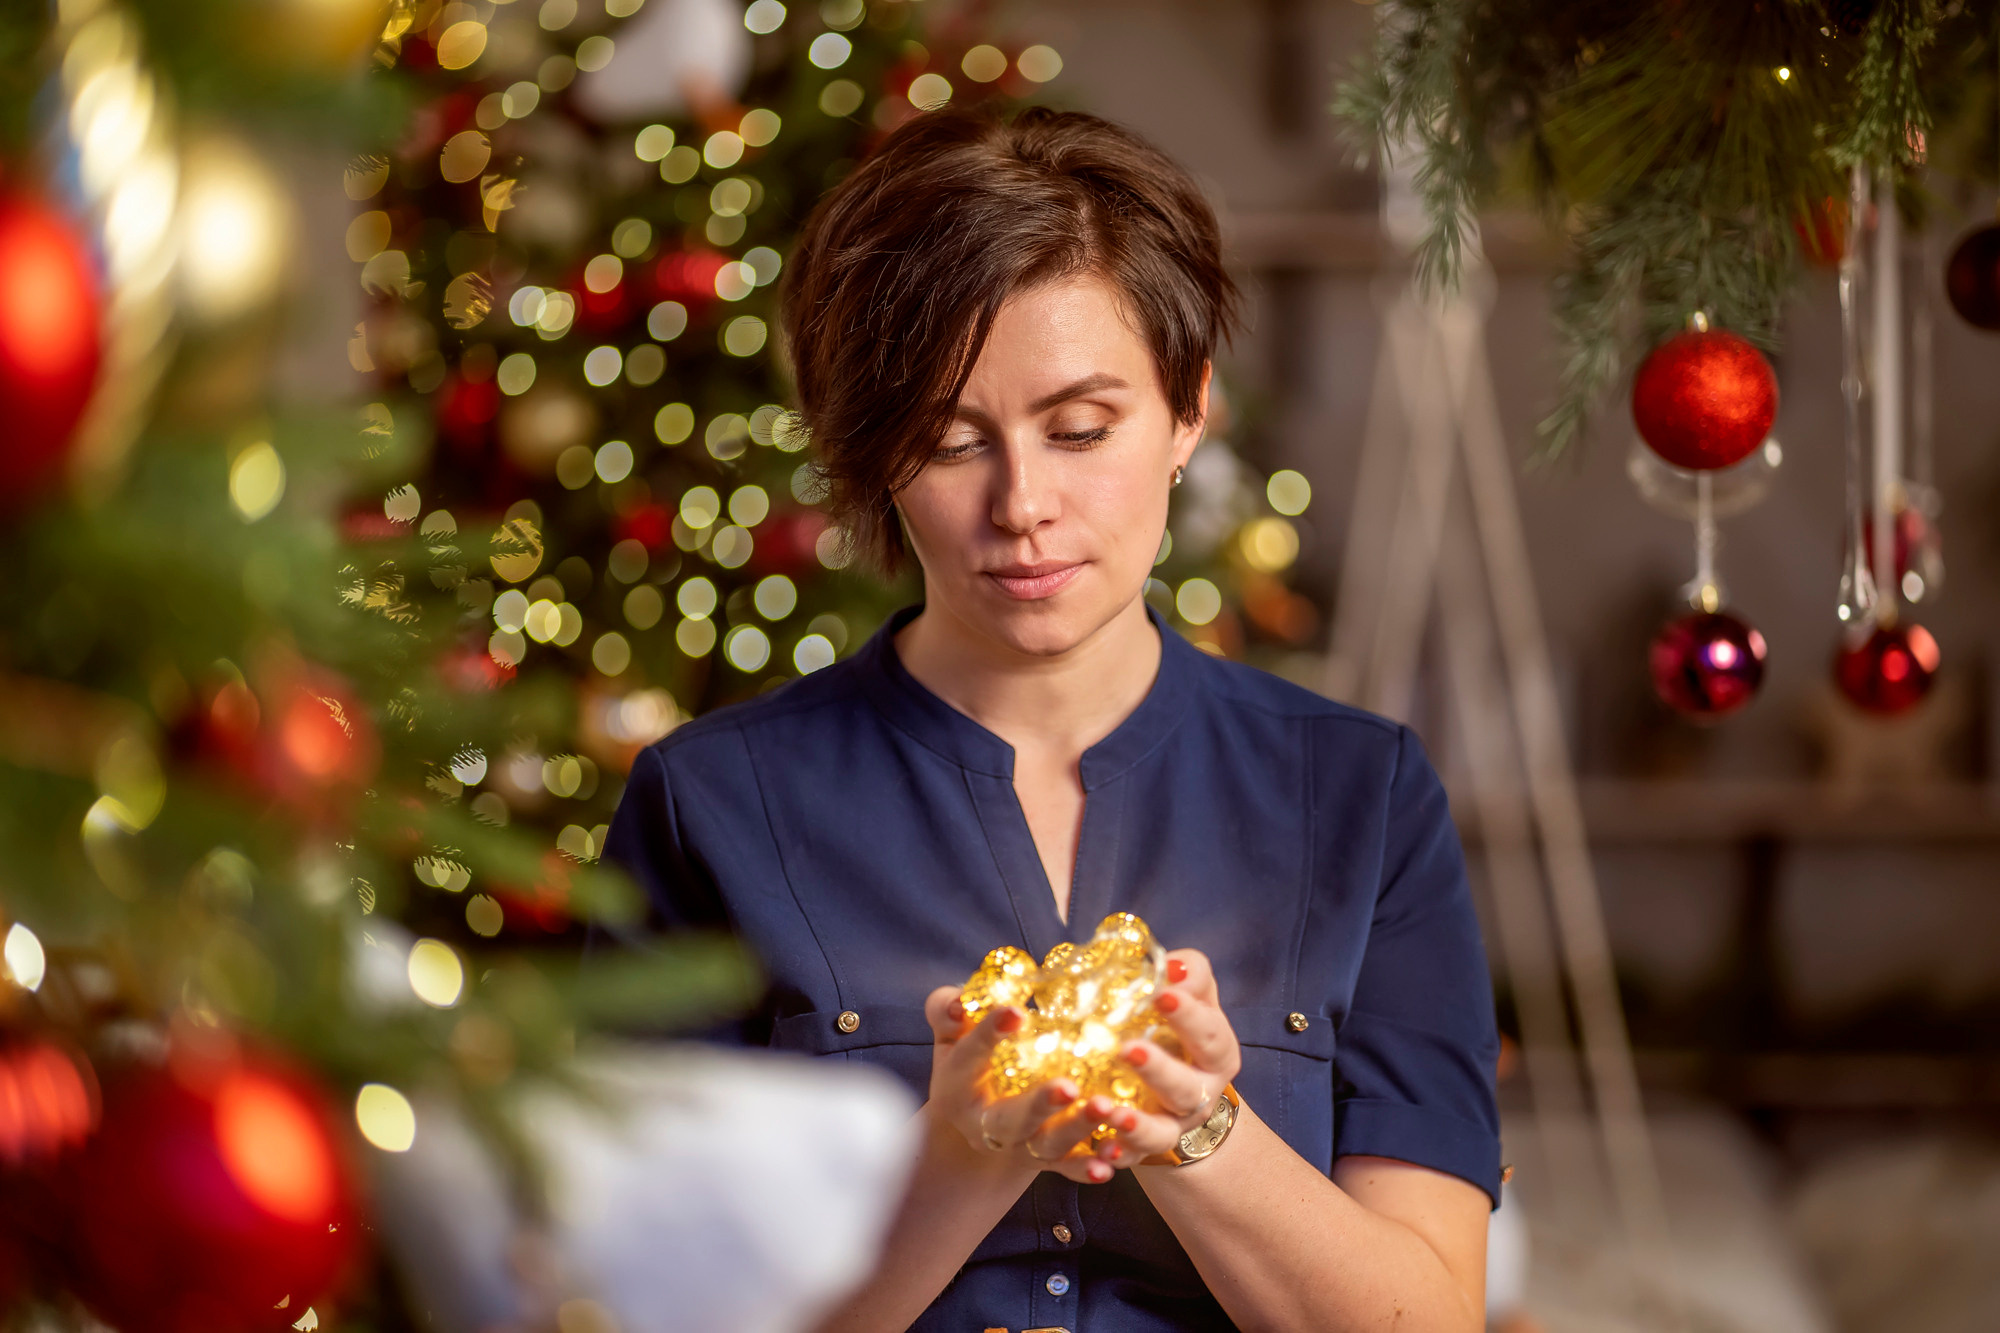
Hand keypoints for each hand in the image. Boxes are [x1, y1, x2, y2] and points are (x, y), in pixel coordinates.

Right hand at [923, 985, 1120, 1183]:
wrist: (978, 1119)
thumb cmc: (971, 1061)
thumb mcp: (952, 1033)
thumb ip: (946, 1010)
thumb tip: (959, 1003)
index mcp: (958, 1086)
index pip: (971, 1056)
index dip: (989, 1034)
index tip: (1016, 1012)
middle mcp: (985, 1125)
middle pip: (1011, 1119)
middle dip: (1040, 1104)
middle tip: (1068, 1086)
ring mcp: (1018, 1146)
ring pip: (1046, 1144)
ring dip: (1077, 1130)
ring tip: (1105, 1107)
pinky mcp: (1047, 1161)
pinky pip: (1067, 1168)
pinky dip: (1086, 1169)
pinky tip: (1109, 1165)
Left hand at [1090, 949, 1242, 1168]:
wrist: (1174, 1086)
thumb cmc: (1178, 1028)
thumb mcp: (1192, 995)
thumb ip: (1188, 974)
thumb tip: (1173, 965)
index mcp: (1216, 1053)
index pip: (1209, 1034)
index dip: (1189, 1016)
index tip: (1162, 992)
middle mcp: (1199, 1094)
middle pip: (1186, 1088)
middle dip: (1159, 1070)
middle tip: (1127, 1049)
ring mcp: (1173, 1126)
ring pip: (1161, 1132)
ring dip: (1137, 1125)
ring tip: (1110, 1110)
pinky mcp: (1144, 1151)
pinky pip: (1133, 1159)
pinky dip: (1118, 1156)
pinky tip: (1101, 1151)